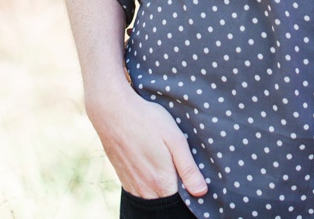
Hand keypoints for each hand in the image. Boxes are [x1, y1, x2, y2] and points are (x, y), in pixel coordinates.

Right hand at [87, 85, 207, 198]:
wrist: (112, 111)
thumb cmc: (148, 121)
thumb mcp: (175, 140)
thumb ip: (188, 169)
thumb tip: (201, 192)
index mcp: (162, 182)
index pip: (181, 202)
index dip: (190, 193)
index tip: (193, 179)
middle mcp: (145, 190)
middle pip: (166, 202)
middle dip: (176, 193)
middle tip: (179, 169)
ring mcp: (132, 185)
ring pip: (152, 199)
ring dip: (161, 190)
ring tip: (165, 167)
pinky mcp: (122, 178)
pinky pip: (139, 192)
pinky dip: (148, 187)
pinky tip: (151, 168)